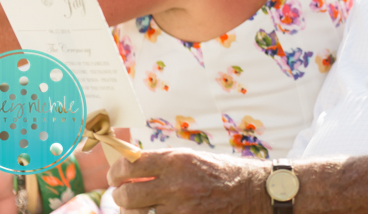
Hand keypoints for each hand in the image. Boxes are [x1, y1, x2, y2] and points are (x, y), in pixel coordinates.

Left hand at [107, 148, 265, 213]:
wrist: (251, 192)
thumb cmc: (220, 173)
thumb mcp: (192, 159)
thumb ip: (161, 164)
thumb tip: (130, 168)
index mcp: (177, 161)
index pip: (128, 167)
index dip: (116, 173)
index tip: (116, 177)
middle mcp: (175, 185)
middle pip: (126, 196)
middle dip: (121, 197)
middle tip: (126, 196)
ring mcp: (180, 210)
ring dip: (133, 213)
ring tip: (140, 209)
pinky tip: (156, 213)